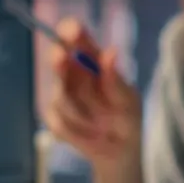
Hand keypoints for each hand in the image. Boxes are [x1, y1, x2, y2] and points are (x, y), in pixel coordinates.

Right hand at [43, 19, 142, 182]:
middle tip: (62, 57)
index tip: (71, 30)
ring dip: (84, 113)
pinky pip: (60, 121)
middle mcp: (74, 74)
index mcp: (93, 62)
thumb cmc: (127, 118)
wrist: (120, 151)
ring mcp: (62, 95)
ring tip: (104, 126)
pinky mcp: (54, 118)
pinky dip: (79, 132)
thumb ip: (116, 80)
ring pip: (61, 96)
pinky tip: (93, 137)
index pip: (77, 38)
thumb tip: (110, 52)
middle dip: (59, 61)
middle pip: (58, 60)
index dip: (70, 31)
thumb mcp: (129, 100)